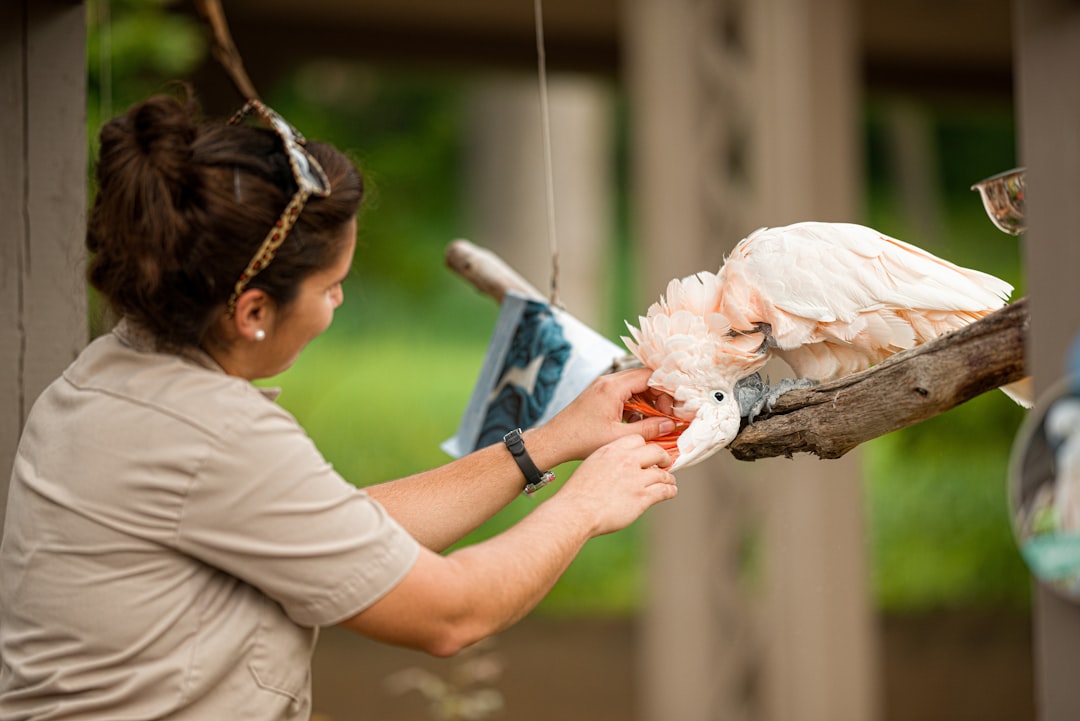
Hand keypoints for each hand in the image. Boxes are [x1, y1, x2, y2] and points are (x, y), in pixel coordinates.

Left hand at [537, 368, 676, 463]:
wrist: (555, 440)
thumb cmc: (580, 439)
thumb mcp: (619, 437)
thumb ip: (648, 429)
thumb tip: (669, 425)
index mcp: (613, 388)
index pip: (649, 376)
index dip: (666, 389)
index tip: (673, 405)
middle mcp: (607, 382)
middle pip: (644, 378)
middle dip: (659, 394)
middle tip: (666, 414)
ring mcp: (602, 386)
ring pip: (635, 385)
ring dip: (648, 399)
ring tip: (654, 419)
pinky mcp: (599, 394)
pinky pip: (624, 392)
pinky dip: (635, 403)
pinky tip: (637, 420)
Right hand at [553, 435, 676, 536]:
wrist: (576, 511)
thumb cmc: (578, 493)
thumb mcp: (591, 465)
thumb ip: (609, 461)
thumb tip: (620, 466)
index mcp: (611, 450)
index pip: (637, 440)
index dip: (645, 446)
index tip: (647, 453)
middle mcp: (626, 460)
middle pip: (656, 451)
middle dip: (663, 457)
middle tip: (664, 463)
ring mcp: (636, 479)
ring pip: (662, 473)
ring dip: (668, 478)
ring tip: (669, 481)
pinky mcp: (642, 497)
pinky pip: (664, 490)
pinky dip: (670, 491)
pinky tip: (670, 492)